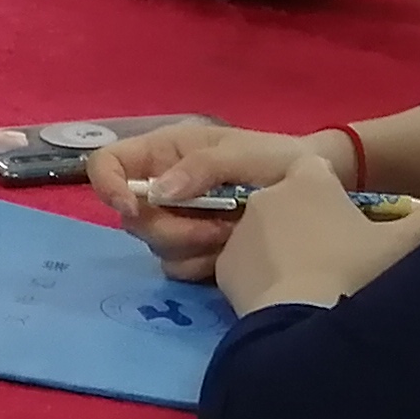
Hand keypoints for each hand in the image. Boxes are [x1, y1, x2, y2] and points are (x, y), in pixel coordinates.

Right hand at [85, 120, 307, 283]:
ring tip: (232, 233)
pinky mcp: (190, 250)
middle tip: (215, 227)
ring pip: (153, 246)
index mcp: (164, 152)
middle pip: (130, 217)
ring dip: (192, 245)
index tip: (133, 207)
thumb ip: (204, 165)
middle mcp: (160, 186)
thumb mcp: (246, 151)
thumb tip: (161, 192)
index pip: (107, 164)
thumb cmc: (278, 158)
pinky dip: (202, 264)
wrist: (312, 192)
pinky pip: (176, 267)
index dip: (108, 186)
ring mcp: (174, 220)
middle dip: (169, 228)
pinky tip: (231, 251)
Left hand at [219, 156, 419, 314]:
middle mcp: (267, 195)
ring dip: (277, 246)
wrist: (308, 321)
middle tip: (327, 254)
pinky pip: (243, 263)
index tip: (342, 217)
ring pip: (261, 231)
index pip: (316, 169)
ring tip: (304, 280)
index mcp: (308, 180)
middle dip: (301, 218)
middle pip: (285, 200)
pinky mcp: (223, 265)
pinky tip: (281, 296)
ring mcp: (240, 230)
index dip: (329, 191)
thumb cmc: (357, 272)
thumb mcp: (403, 244)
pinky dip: (258, 275)